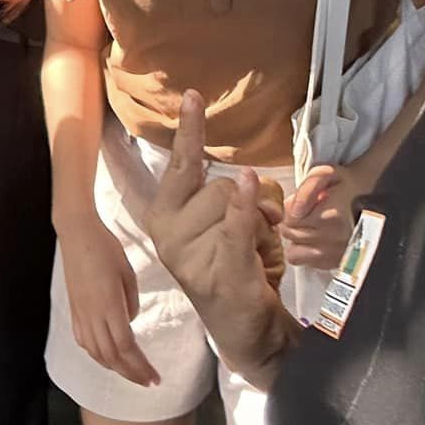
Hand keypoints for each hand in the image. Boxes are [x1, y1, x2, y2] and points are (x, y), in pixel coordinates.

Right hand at [56, 212, 157, 386]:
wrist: (77, 233)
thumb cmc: (107, 248)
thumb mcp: (128, 274)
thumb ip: (131, 303)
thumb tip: (129, 322)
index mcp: (109, 305)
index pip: (126, 347)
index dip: (140, 367)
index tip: (155, 378)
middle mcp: (92, 314)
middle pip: (111, 356)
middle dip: (131, 373)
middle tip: (148, 382)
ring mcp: (80, 313)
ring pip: (95, 352)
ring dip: (114, 367)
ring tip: (131, 372)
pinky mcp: (74, 310)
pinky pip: (84, 341)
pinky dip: (97, 355)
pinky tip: (107, 357)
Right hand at [143, 91, 278, 322]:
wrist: (246, 330)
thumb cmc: (235, 269)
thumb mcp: (222, 226)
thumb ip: (227, 197)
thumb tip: (245, 182)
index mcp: (163, 217)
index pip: (180, 165)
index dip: (189, 129)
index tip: (193, 95)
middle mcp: (167, 234)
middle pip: (218, 184)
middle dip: (249, 201)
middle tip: (258, 232)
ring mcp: (189, 255)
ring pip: (234, 204)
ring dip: (261, 225)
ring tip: (256, 253)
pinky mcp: (218, 271)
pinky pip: (235, 227)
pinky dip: (245, 207)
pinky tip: (250, 185)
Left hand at [279, 164, 361, 269]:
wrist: (372, 202)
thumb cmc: (346, 186)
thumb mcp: (325, 174)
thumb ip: (307, 187)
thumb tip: (295, 210)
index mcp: (332, 216)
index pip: (288, 217)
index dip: (292, 206)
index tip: (307, 201)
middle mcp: (334, 239)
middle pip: (289, 233)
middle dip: (294, 222)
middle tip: (310, 212)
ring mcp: (335, 255)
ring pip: (293, 251)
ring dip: (298, 239)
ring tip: (313, 226)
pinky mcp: (333, 265)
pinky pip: (302, 262)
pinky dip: (304, 252)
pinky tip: (317, 240)